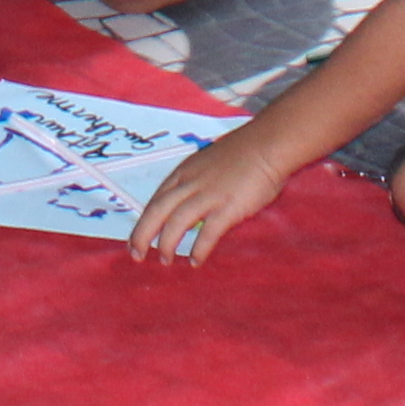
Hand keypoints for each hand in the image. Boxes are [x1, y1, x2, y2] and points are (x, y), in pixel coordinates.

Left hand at [124, 123, 292, 265]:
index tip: (136, 239)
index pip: (156, 200)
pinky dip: (199, 249)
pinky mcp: (227, 207)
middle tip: (136, 255)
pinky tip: (196, 261)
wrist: (268, 144)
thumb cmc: (244, 153)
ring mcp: (208, 195)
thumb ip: (198, 183)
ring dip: (167, 244)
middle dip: (143, 235)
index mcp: (184, 172)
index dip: (143, 221)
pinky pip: (207, 233)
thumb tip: (192, 204)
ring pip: (176, 223)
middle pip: (157, 211)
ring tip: (164, 261)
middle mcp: (190, 183)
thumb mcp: (209, 164)